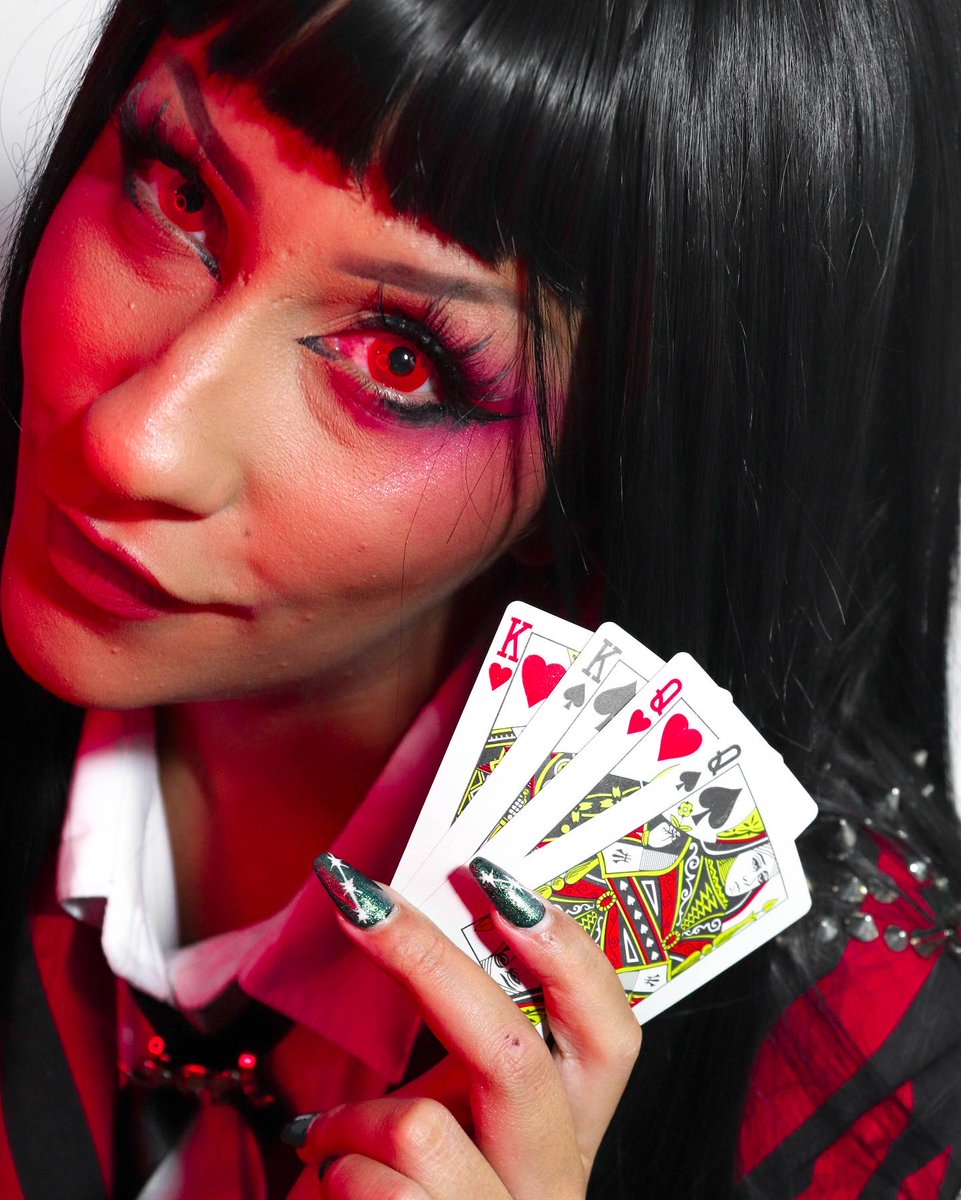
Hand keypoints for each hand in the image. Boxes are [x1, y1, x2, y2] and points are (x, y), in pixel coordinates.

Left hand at [285, 854, 640, 1198]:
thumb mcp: (450, 1109)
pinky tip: (329, 1191)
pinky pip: (366, 1190)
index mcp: (566, 1127)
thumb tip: (405, 911)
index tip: (488, 872)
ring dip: (346, 1126)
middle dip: (424, 959)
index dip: (564, 949)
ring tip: (328, 1143)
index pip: (610, 1030)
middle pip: (515, 1054)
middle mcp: (554, 1183)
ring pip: (419, 1131)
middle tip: (359, 901)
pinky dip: (326, 1176)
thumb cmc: (408, 1195)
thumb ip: (454, 1039)